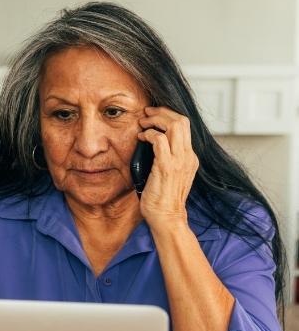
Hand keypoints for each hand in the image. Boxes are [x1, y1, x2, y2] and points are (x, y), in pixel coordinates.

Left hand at [136, 106, 198, 231]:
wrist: (167, 218)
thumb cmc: (163, 200)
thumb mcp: (170, 176)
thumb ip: (167, 161)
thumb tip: (153, 148)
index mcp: (190, 158)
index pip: (185, 127)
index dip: (169, 116)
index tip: (154, 117)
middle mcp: (188, 157)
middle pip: (182, 120)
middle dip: (163, 112)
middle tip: (147, 113)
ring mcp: (179, 161)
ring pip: (174, 125)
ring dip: (155, 120)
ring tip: (143, 122)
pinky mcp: (166, 167)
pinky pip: (159, 140)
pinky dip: (149, 134)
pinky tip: (141, 138)